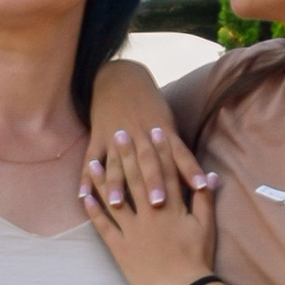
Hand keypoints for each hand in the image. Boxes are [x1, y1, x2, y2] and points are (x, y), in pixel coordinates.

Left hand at [81, 120, 217, 284]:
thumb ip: (204, 199)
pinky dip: (93, 211)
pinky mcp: (120, 248)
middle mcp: (149, 214)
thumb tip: (208, 176)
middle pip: (137, 178)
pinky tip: (85, 196)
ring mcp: (132, 230)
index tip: (154, 130)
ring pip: (115, 198)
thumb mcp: (206, 226)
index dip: (160, 150)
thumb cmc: (198, 258)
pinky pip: (104, 226)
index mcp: (171, 207)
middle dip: (128, 154)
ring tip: (95, 161)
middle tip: (120, 132)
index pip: (165, 172)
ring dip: (103, 179)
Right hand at [83, 63, 215, 213]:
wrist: (121, 79)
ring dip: (116, 184)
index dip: (190, 169)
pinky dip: (87, 177)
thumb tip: (202, 181)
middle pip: (148, 161)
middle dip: (153, 181)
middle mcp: (140, 135)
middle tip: (158, 203)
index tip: (201, 188)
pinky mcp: (98, 138)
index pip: (179, 153)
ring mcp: (116, 137)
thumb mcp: (169, 123)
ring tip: (116, 204)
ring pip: (117, 163)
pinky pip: (91, 159)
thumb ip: (180, 153)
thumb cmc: (151, 108)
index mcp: (162, 131)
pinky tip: (83, 195)